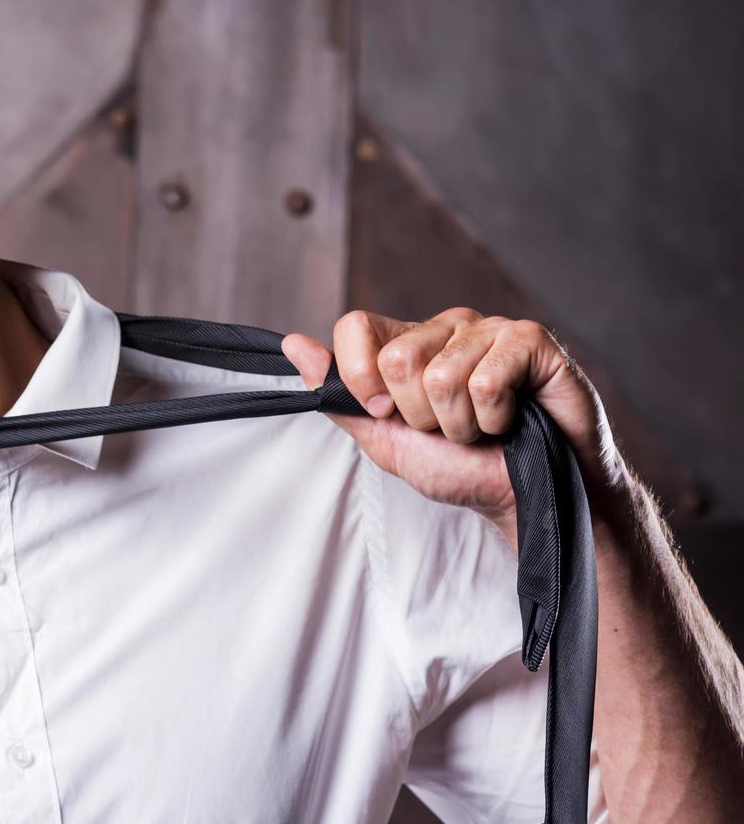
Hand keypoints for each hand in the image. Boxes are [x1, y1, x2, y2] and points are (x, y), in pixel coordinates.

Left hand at [280, 307, 627, 534]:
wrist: (528, 497)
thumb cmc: (463, 470)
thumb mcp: (387, 439)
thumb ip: (341, 396)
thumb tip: (293, 346)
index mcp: (407, 344)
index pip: (355, 326)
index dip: (362, 379)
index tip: (388, 413)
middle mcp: (445, 328)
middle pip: (397, 358)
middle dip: (420, 416)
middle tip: (450, 429)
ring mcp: (489, 328)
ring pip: (442, 376)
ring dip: (460, 425)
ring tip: (484, 429)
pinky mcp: (529, 340)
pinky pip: (487, 380)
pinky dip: (495, 419)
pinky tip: (512, 419)